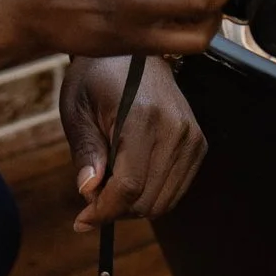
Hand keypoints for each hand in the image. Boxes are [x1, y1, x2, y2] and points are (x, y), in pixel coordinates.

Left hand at [60, 55, 205, 230]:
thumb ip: (85, 151)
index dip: (103, 211)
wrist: (133, 54)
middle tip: (92, 199)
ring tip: (110, 187)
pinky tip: (132, 179)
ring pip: (165, 201)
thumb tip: (89, 191)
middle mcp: (175, 128)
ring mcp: (191, 136)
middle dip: (116, 210)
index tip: (81, 221)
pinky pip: (177, 189)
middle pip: (148, 200)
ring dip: (134, 206)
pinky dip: (152, 195)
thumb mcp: (77, 108)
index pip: (129, 186)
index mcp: (142, 117)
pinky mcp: (198, 142)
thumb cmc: (97, 78)